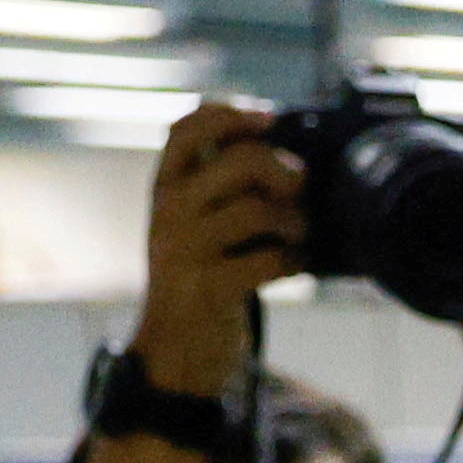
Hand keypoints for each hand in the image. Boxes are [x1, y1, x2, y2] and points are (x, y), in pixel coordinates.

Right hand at [136, 101, 296, 388]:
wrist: (176, 349)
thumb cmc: (200, 274)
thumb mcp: (194, 221)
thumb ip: (220, 181)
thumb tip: (279, 142)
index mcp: (165, 186)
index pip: (186, 128)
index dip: (231, 113)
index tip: (269, 118)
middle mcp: (169, 211)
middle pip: (243, 161)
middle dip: (286, 171)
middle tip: (297, 188)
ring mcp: (186, 250)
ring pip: (260, 210)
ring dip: (295, 222)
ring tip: (296, 235)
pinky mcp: (210, 289)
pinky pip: (271, 260)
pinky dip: (294, 261)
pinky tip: (292, 266)